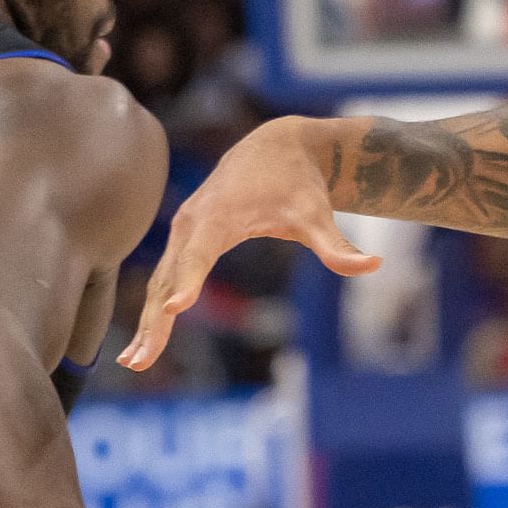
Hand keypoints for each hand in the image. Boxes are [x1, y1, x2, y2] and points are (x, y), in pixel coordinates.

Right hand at [121, 117, 376, 370]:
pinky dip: (151, 310)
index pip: (200, 255)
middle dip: (154, 322)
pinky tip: (144, 341)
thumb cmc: (296, 183)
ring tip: (134, 362)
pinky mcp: (181, 241)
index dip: (188, 282)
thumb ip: (337, 245)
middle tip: (139, 361)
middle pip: (169, 280)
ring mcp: (181, 233)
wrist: (272, 146)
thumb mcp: (317, 213)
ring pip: (159, 284)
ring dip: (145, 324)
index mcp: (220, 217)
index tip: (174, 308)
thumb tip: (374, 266)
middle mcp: (191, 224)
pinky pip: (161, 279)